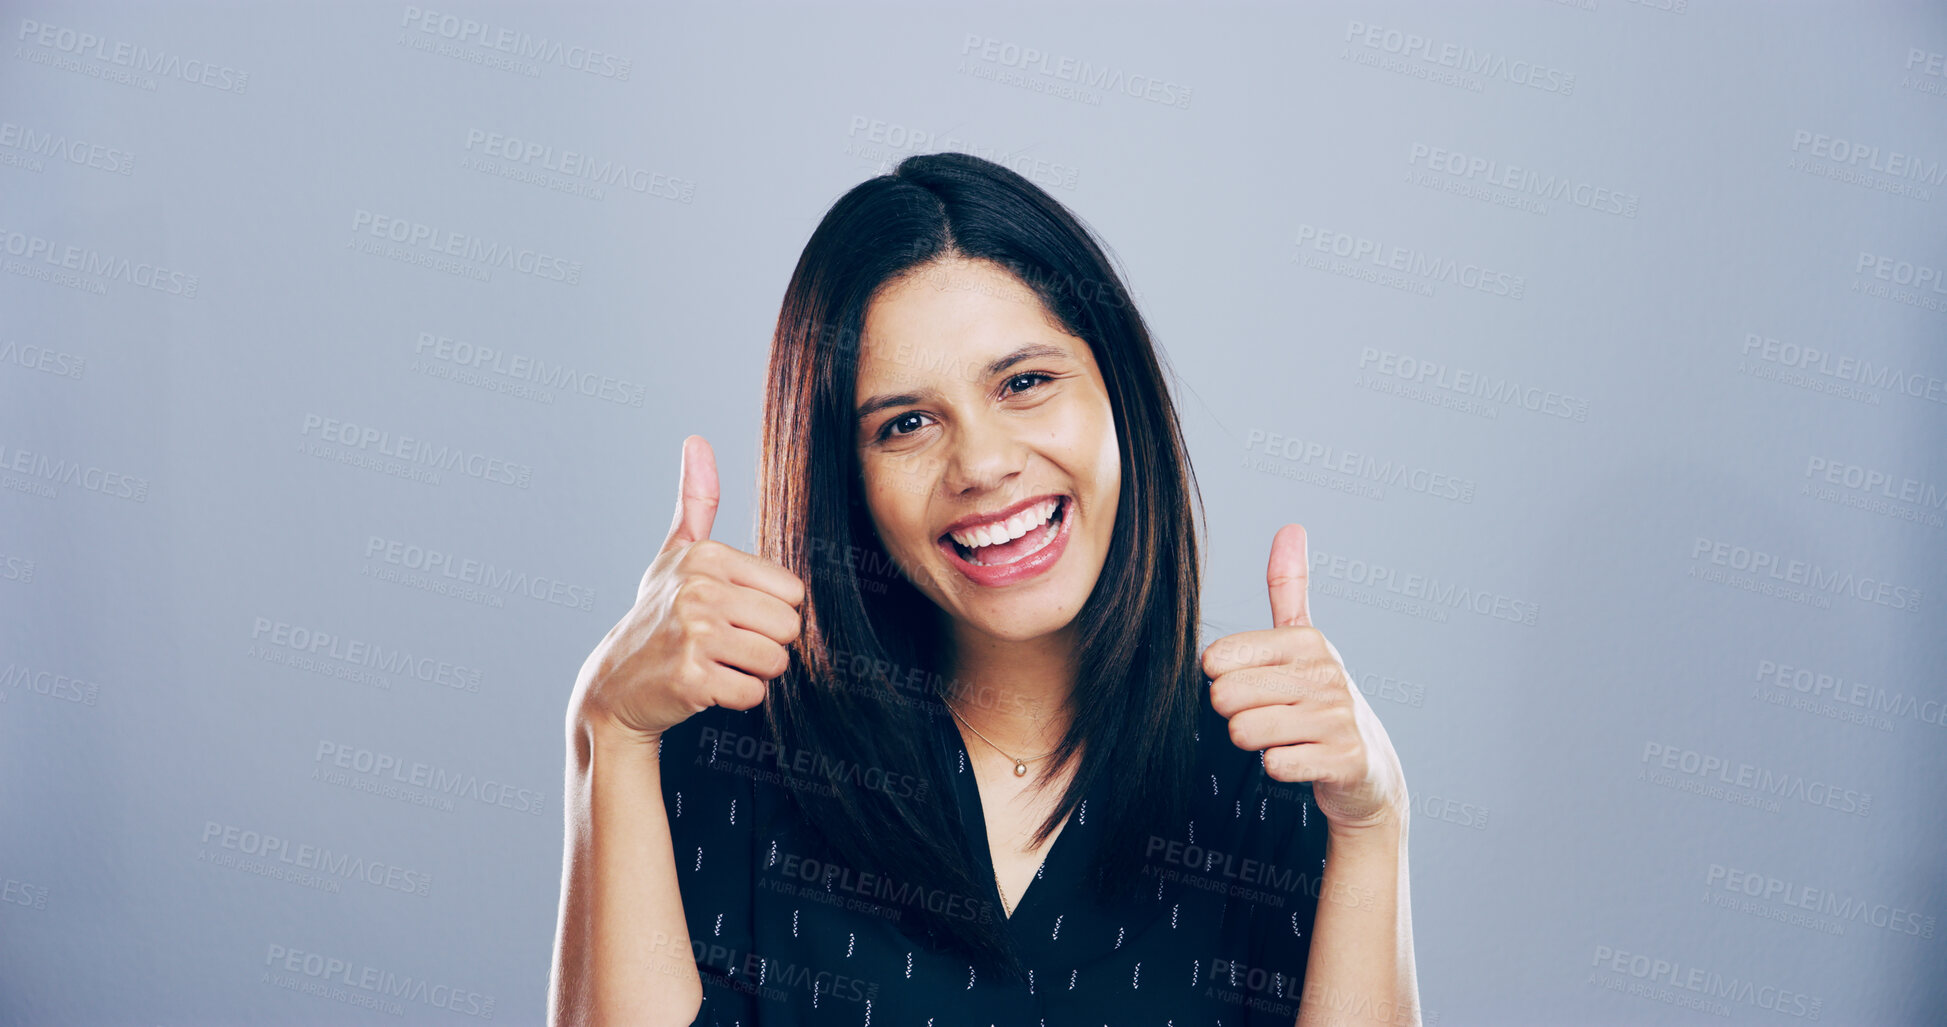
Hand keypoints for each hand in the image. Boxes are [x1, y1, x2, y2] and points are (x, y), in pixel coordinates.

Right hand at [567, 435, 805, 744]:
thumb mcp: (675, 554)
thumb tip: (696, 439)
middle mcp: (699, 589)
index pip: (793, 592)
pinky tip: (707, 687)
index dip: (770, 612)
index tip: (732, 615)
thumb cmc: (658, 614)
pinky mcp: (692, 678)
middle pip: (789, 627)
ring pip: (776, 661)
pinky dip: (738, 698)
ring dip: (753, 672)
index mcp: (706, 556)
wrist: (613, 684)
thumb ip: (696, 500)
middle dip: (766, 644)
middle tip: (726, 645)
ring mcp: (693, 633)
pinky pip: (754, 693)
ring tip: (718, 663)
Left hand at [1202, 524, 1407, 833]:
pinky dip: (1276, 767)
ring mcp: (1338, 717)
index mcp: (1307, 641)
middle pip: (1227, 696)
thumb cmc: (1321, 698)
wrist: (1369, 769)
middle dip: (1233, 714)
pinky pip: (1277, 764)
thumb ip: (1289, 587)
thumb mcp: (1306, 641)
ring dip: (1252, 742)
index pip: (1220, 659)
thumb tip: (1291, 527)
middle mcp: (1326, 674)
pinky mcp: (1344, 759)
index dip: (1221, 680)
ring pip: (1247, 731)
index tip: (1249, 684)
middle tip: (1262, 716)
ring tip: (1278, 736)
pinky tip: (1295, 759)